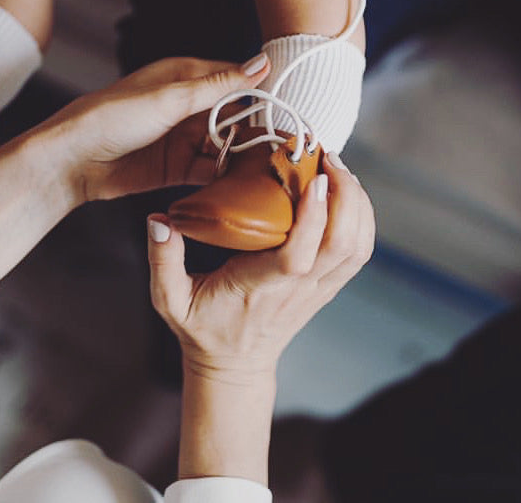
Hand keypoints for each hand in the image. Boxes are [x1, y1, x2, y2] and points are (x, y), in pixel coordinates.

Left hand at [36, 55, 269, 204]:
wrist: (71, 161)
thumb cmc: (112, 117)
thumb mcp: (172, 98)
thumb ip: (221, 86)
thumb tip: (262, 63)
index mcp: (186, 76)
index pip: (236, 80)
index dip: (264, 93)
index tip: (291, 107)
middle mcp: (188, 106)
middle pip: (235, 117)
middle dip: (256, 131)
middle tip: (286, 147)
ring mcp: (183, 138)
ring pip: (225, 146)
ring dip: (242, 157)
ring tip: (269, 169)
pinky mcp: (177, 168)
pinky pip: (210, 171)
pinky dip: (224, 177)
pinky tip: (241, 184)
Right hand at [148, 153, 374, 379]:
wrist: (236, 363)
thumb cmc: (204, 327)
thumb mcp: (170, 299)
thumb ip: (162, 260)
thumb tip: (157, 220)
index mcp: (261, 286)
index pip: (298, 256)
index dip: (313, 217)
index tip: (314, 179)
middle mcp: (299, 287)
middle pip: (343, 244)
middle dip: (345, 195)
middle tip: (328, 157)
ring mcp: (320, 288)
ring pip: (358, 246)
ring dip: (357, 203)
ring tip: (338, 167)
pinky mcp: (330, 285)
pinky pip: (360, 251)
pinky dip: (363, 218)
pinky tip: (347, 192)